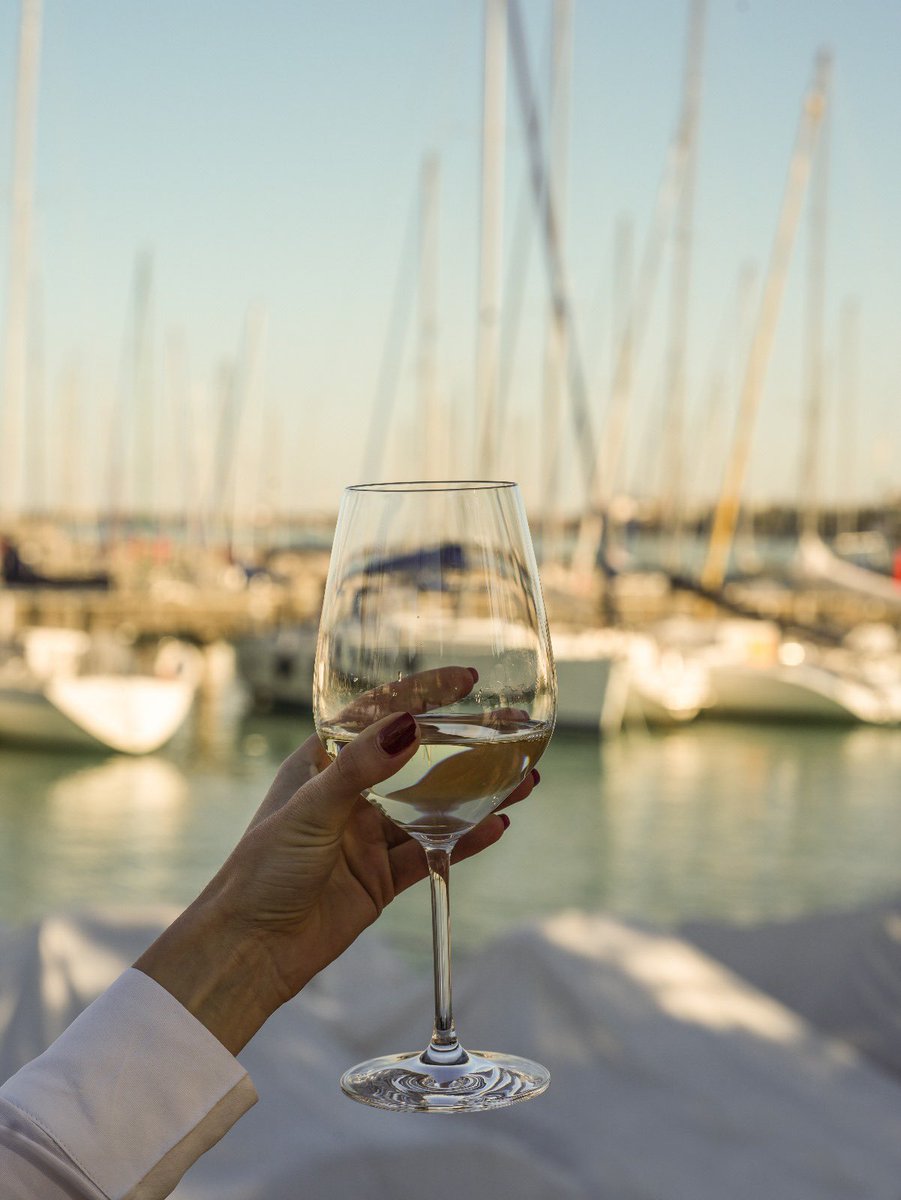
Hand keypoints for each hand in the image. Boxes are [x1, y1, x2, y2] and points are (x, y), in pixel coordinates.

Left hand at [135, 668, 539, 1053]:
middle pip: (421, 758)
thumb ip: (361, 769)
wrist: (249, 949)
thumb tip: (408, 724)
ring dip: (479, 792)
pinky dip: (467, 840)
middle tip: (515, 726)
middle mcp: (352, 792)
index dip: (425, 692)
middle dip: (469, 743)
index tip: (468, 679)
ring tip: (526, 777)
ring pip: (436, 806)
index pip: (381, 713)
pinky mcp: (384, 877)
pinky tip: (499, 825)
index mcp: (325, 761)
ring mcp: (371, 835)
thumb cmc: (262, 869)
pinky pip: (435, 852)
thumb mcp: (311, 810)